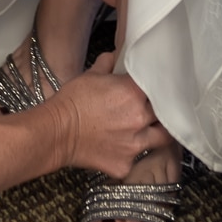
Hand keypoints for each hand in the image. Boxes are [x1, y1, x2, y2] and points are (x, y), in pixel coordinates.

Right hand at [52, 55, 170, 175]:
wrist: (57, 132)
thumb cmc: (72, 101)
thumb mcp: (91, 75)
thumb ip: (108, 64)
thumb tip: (114, 56)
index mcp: (134, 93)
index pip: (158, 87)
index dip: (158, 87)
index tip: (156, 87)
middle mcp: (139, 119)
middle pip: (164, 114)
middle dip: (160, 110)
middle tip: (155, 109)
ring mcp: (134, 145)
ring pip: (161, 139)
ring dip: (156, 133)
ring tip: (150, 130)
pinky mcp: (125, 165)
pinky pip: (137, 159)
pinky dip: (133, 153)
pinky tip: (125, 147)